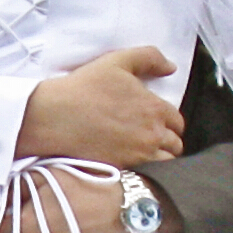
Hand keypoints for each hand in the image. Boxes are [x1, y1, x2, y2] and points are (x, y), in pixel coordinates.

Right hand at [15, 46, 183, 166]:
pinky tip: (136, 163)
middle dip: (169, 141)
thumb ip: (150, 58)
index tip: (160, 122)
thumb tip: (171, 67)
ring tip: (148, 153)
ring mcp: (138, 154)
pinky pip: (147, 174)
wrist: (55, 116)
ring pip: (165, 162)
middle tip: (156, 139)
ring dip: (162, 158)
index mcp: (154, 108)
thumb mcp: (118, 61)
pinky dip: (148, 170)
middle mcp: (152, 133)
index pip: (177, 121)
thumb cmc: (84, 87)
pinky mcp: (122, 168)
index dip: (171, 121)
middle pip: (175, 144)